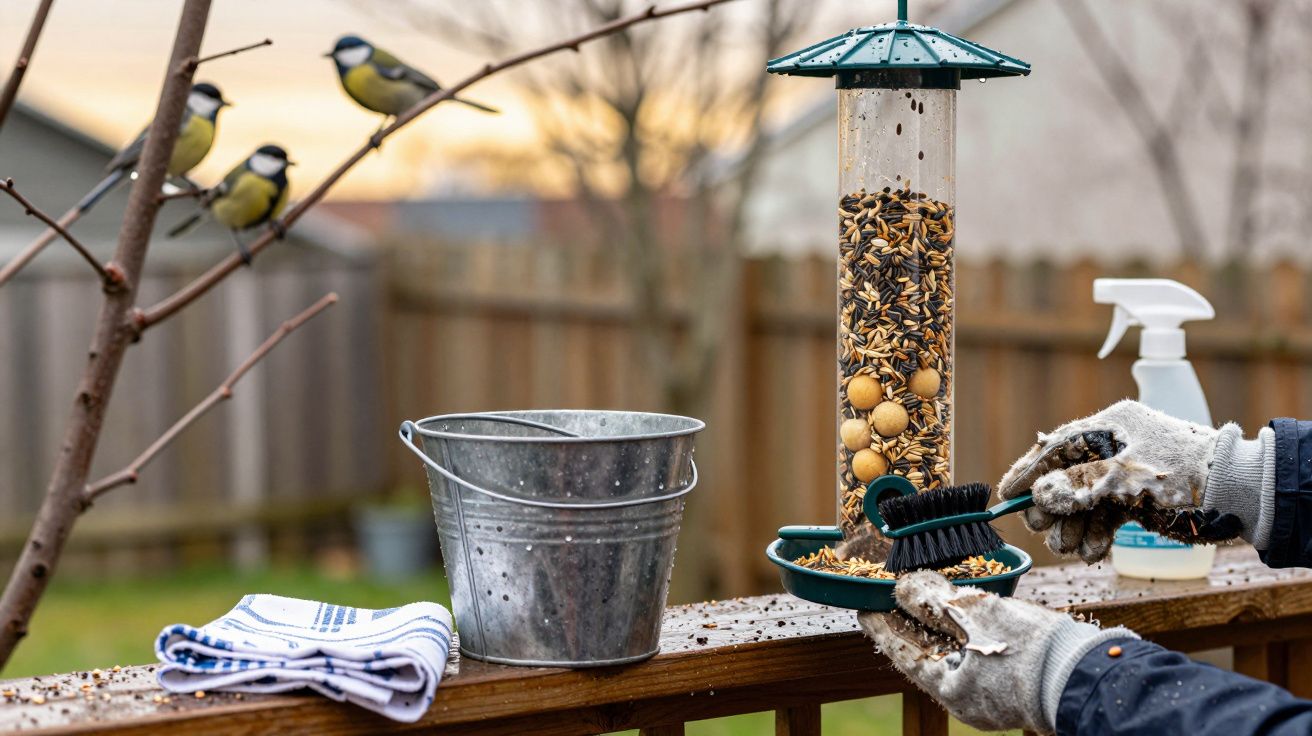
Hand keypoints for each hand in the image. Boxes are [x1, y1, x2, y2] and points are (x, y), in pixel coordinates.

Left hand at [859, 572, 1133, 733]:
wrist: (1088, 675)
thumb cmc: (1030, 648)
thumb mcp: (976, 613)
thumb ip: (934, 600)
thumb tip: (902, 588)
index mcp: (949, 689)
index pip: (902, 653)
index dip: (882, 626)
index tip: (865, 608)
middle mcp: (966, 702)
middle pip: (926, 657)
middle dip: (909, 627)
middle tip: (889, 601)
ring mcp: (991, 701)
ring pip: (953, 659)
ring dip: (939, 631)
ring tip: (924, 603)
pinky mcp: (1013, 692)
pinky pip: (977, 663)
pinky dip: (965, 640)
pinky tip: (965, 620)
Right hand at [997, 400, 1243, 561]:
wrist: (1240, 494)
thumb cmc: (1186, 474)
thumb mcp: (1128, 478)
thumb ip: (1080, 486)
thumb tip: (1038, 495)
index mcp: (1110, 427)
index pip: (1056, 446)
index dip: (1029, 471)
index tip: (1006, 495)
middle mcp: (1113, 448)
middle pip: (1065, 478)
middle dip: (1053, 508)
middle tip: (1042, 530)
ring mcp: (1125, 475)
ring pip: (1083, 502)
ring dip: (1073, 527)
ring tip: (1070, 549)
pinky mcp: (1137, 499)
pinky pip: (1104, 516)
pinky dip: (1096, 534)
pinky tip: (1093, 552)